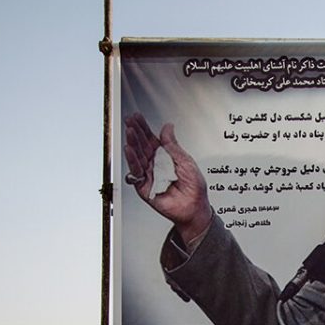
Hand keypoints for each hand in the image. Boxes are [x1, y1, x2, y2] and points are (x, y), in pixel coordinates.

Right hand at [123, 113, 211, 241]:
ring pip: (137, 158)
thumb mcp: (186, 161)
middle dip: (135, 133)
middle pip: (142, 146)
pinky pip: (136, 173)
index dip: (143, 128)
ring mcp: (148, 176)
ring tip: (129, 133)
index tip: (137, 117)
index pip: (151, 140)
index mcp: (164, 157)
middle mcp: (154, 165)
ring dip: (132, 144)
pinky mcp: (144, 187)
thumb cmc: (194, 187)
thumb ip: (173, 145)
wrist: (195, 207)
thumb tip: (167, 127)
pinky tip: (130, 152)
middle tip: (130, 121)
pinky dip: (132, 162)